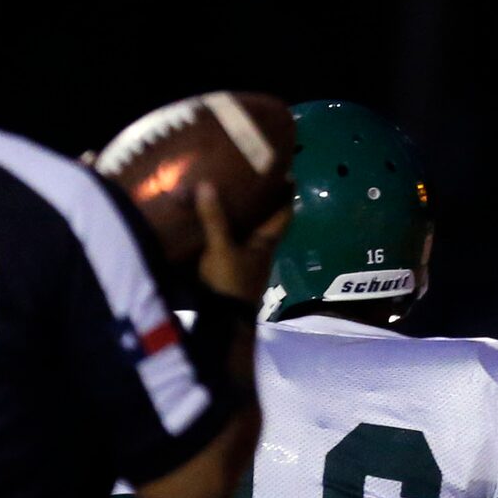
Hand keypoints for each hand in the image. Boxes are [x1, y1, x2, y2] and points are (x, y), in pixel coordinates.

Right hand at [195, 182, 288, 304]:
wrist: (224, 320)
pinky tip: (215, 221)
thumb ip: (214, 219)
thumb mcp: (221, 248)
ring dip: (244, 215)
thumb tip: (208, 185)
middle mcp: (260, 251)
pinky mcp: (232, 269)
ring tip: (233, 193)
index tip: (290, 177)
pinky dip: (228, 228)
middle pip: (266, 222)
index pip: (282, 216)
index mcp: (265, 243)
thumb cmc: (230, 282)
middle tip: (255, 178)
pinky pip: (233, 241)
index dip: (286, 197)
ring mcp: (247, 261)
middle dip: (263, 202)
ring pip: (250, 232)